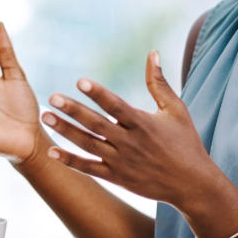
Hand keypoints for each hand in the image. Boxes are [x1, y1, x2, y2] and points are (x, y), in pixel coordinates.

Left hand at [42, 51, 217, 208]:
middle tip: (52, 98)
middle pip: (96, 124)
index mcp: (143, 123)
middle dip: (74, 111)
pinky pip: (89, 168)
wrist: (192, 185)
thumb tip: (153, 52)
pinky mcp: (117, 177)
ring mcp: (121, 162)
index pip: (116, 106)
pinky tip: (51, 150)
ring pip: (88, 145)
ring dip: (65, 131)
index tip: (80, 81)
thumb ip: (159, 82)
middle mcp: (130, 142)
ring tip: (45, 117)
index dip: (98, 93)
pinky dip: (70, 161)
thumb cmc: (186, 143)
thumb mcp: (176, 110)